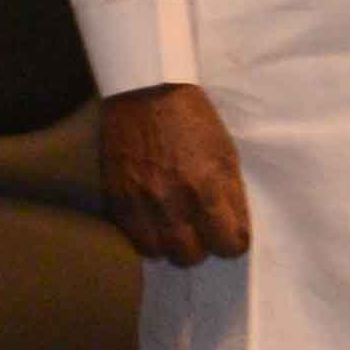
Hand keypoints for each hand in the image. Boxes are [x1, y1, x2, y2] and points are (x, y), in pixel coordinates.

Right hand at [99, 82, 250, 269]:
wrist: (145, 92)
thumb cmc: (192, 119)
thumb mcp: (225, 152)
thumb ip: (229, 194)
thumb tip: (232, 227)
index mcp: (208, 188)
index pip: (228, 245)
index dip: (232, 240)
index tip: (229, 231)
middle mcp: (174, 201)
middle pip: (192, 257)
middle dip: (201, 246)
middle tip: (200, 230)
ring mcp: (141, 202)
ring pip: (159, 253)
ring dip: (169, 244)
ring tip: (173, 227)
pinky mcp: (117, 198)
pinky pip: (133, 238)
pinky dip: (145, 235)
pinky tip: (152, 219)